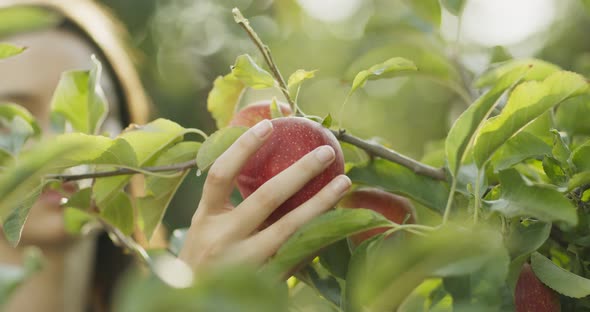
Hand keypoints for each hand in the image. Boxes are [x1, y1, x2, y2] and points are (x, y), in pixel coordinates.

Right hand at [178, 120, 350, 271]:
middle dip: (300, 171)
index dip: (242, 148)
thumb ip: (229, 203)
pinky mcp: (265, 283)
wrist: (196, 305)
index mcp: (205, 219)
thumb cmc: (205, 259)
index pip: (221, 176)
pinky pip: (298, 254)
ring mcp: (245, 264)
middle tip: (326, 152)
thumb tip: (267, 160)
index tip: (269, 126)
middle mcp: (222, 240)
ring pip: (290, 229)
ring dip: (321, 203)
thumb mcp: (207, 228)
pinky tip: (339, 221)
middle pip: (265, 198)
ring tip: (344, 183)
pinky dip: (318, 235)